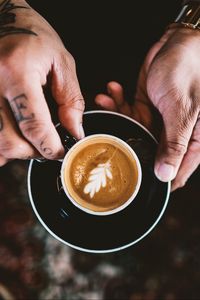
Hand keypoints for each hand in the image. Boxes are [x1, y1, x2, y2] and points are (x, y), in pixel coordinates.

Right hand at [0, 0, 84, 165]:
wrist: (3, 19)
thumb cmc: (33, 37)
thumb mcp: (61, 63)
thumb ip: (71, 100)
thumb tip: (74, 131)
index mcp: (16, 72)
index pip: (34, 125)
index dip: (50, 147)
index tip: (60, 153)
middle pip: (10, 141)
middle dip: (33, 152)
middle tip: (46, 145)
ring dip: (15, 150)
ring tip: (30, 139)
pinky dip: (0, 144)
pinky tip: (12, 134)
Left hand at [95, 27, 199, 190]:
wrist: (180, 42)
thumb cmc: (189, 71)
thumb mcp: (181, 111)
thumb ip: (174, 144)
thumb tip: (165, 175)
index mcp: (192, 140)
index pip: (176, 172)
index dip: (157, 180)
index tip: (134, 180)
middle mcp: (175, 133)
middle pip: (148, 152)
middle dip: (127, 142)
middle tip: (108, 133)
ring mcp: (159, 121)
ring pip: (133, 131)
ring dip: (117, 115)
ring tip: (106, 100)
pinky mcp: (147, 106)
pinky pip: (129, 112)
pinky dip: (118, 102)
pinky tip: (111, 91)